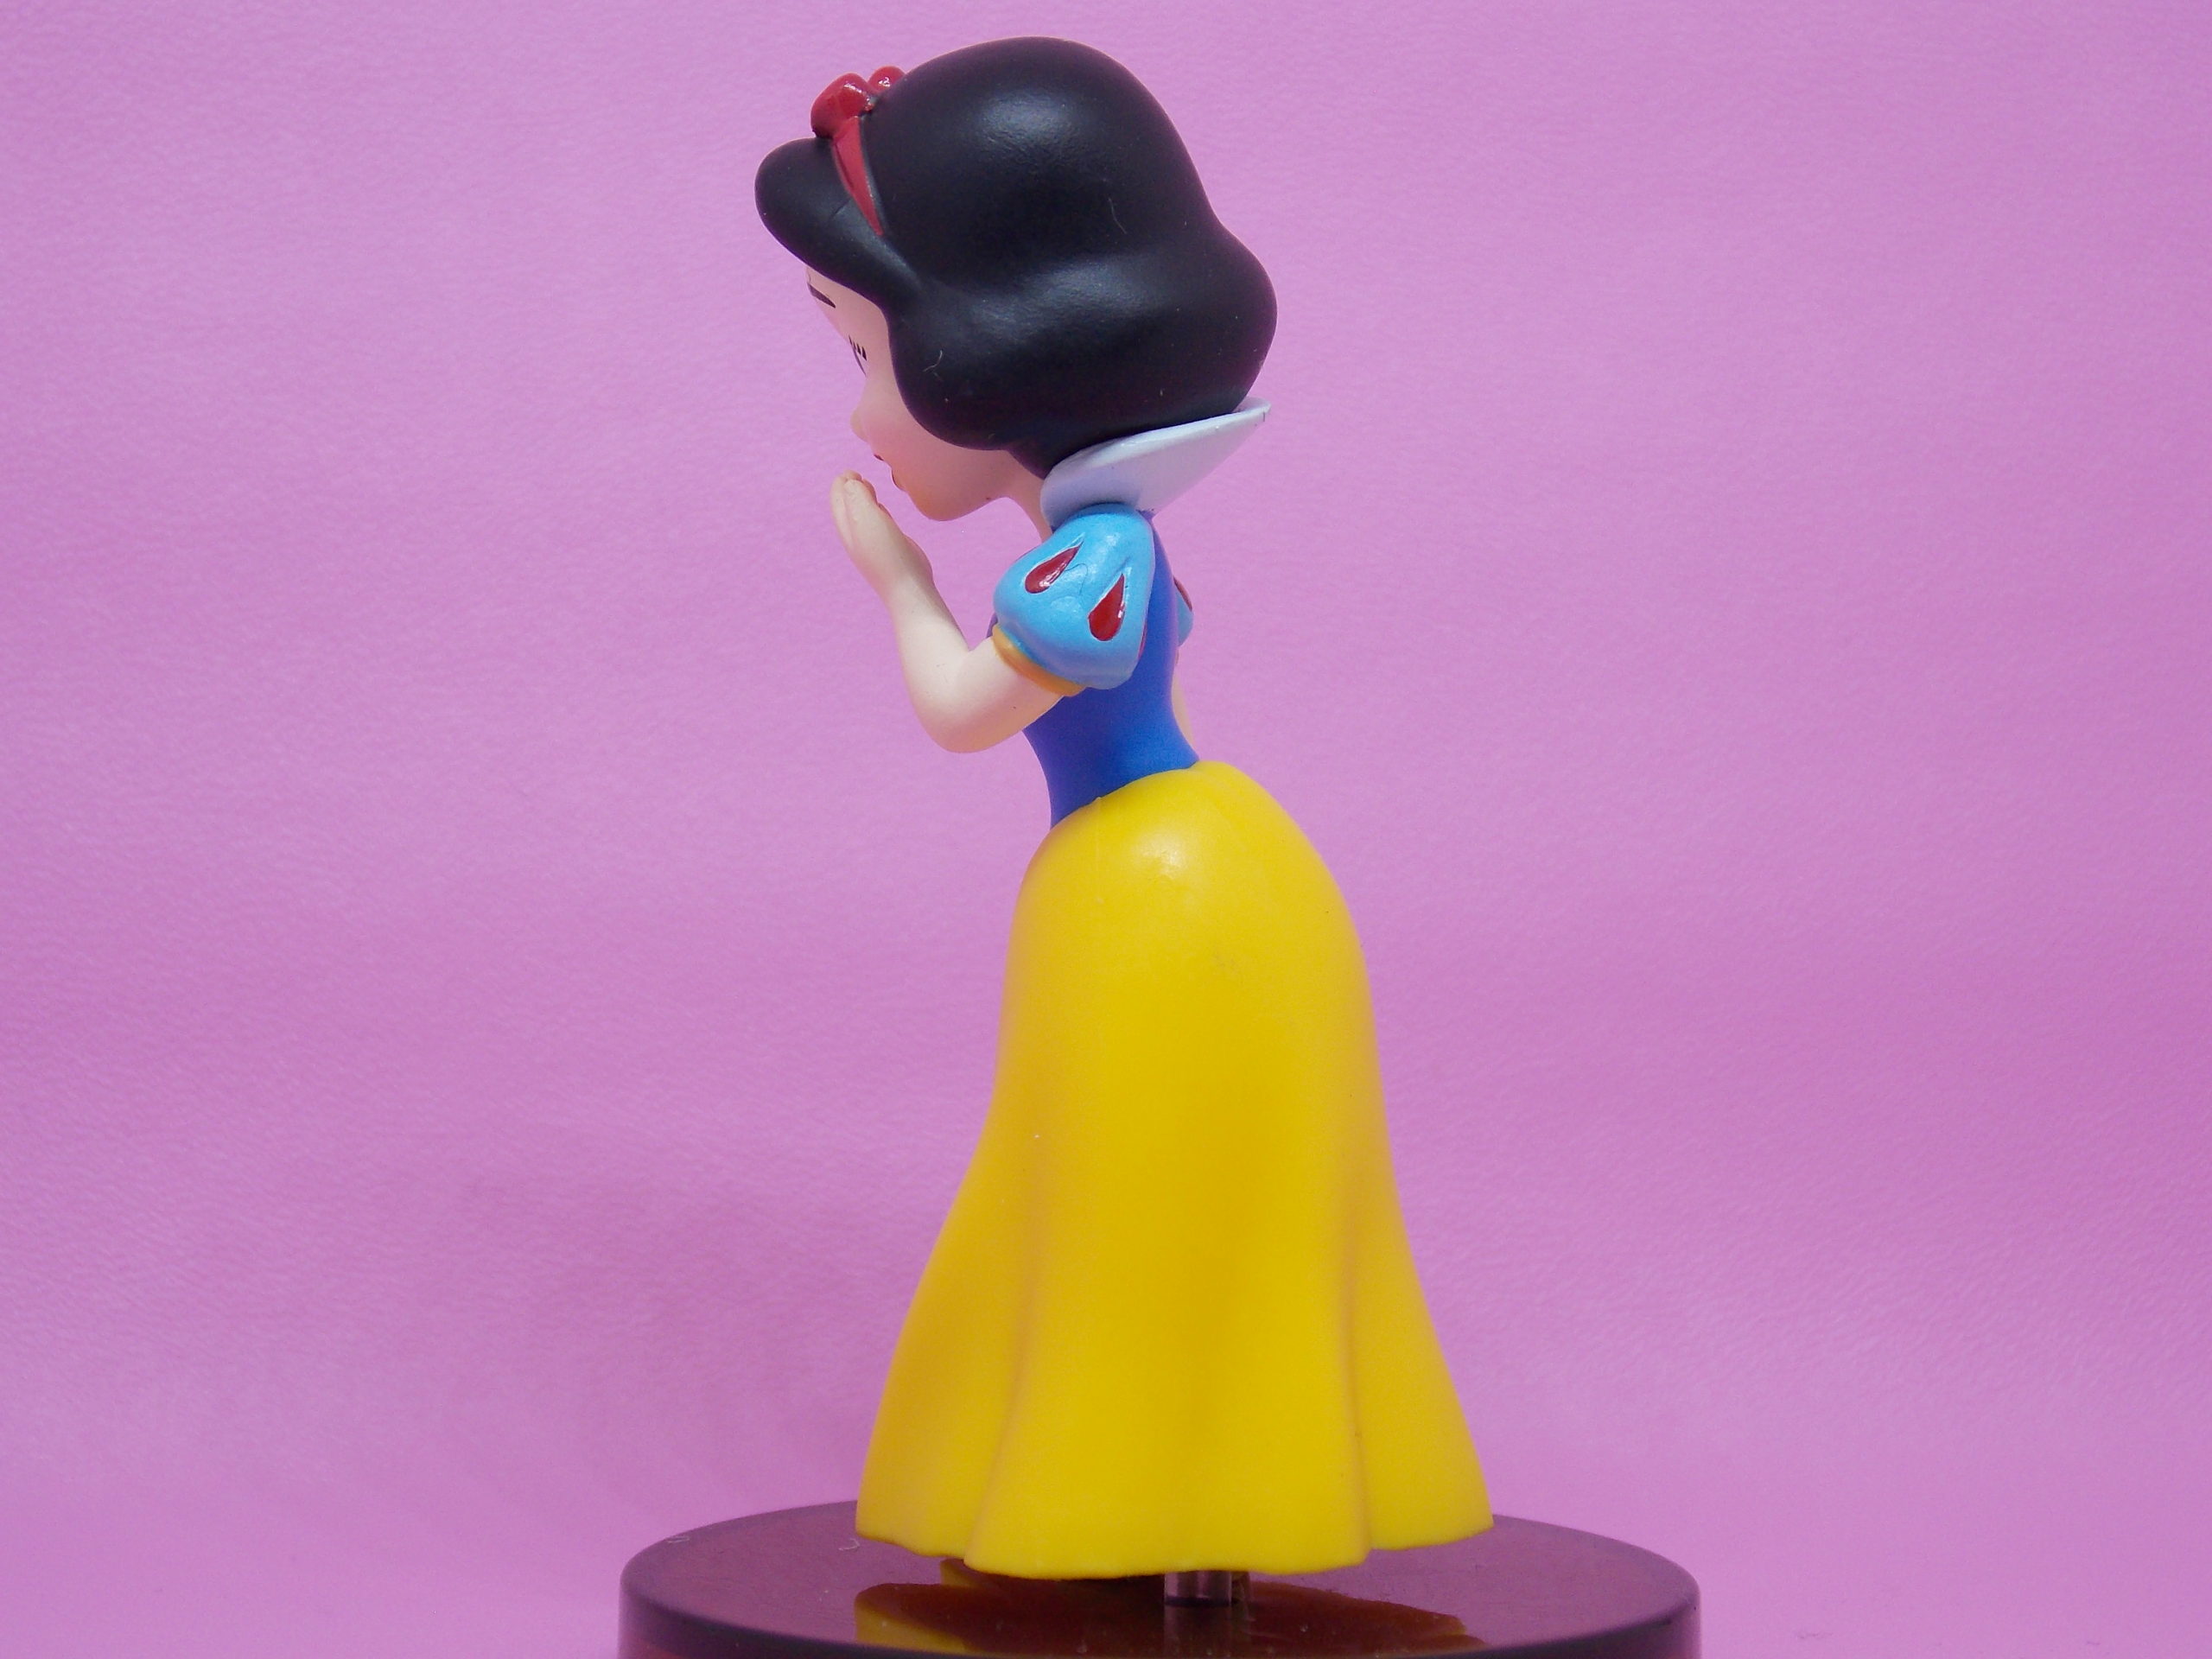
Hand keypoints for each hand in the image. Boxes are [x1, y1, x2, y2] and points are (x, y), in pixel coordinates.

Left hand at [830, 472, 933, 601]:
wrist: (908, 588)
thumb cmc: (886, 552)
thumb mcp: (867, 518)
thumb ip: (857, 497)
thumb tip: (851, 482)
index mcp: (847, 529)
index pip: (838, 501)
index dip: (842, 484)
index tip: (851, 471)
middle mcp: (856, 537)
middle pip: (847, 508)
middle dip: (850, 490)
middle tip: (857, 474)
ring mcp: (872, 544)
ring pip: (862, 516)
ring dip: (863, 499)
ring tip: (868, 486)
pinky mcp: (889, 548)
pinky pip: (878, 525)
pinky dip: (876, 512)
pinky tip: (882, 510)